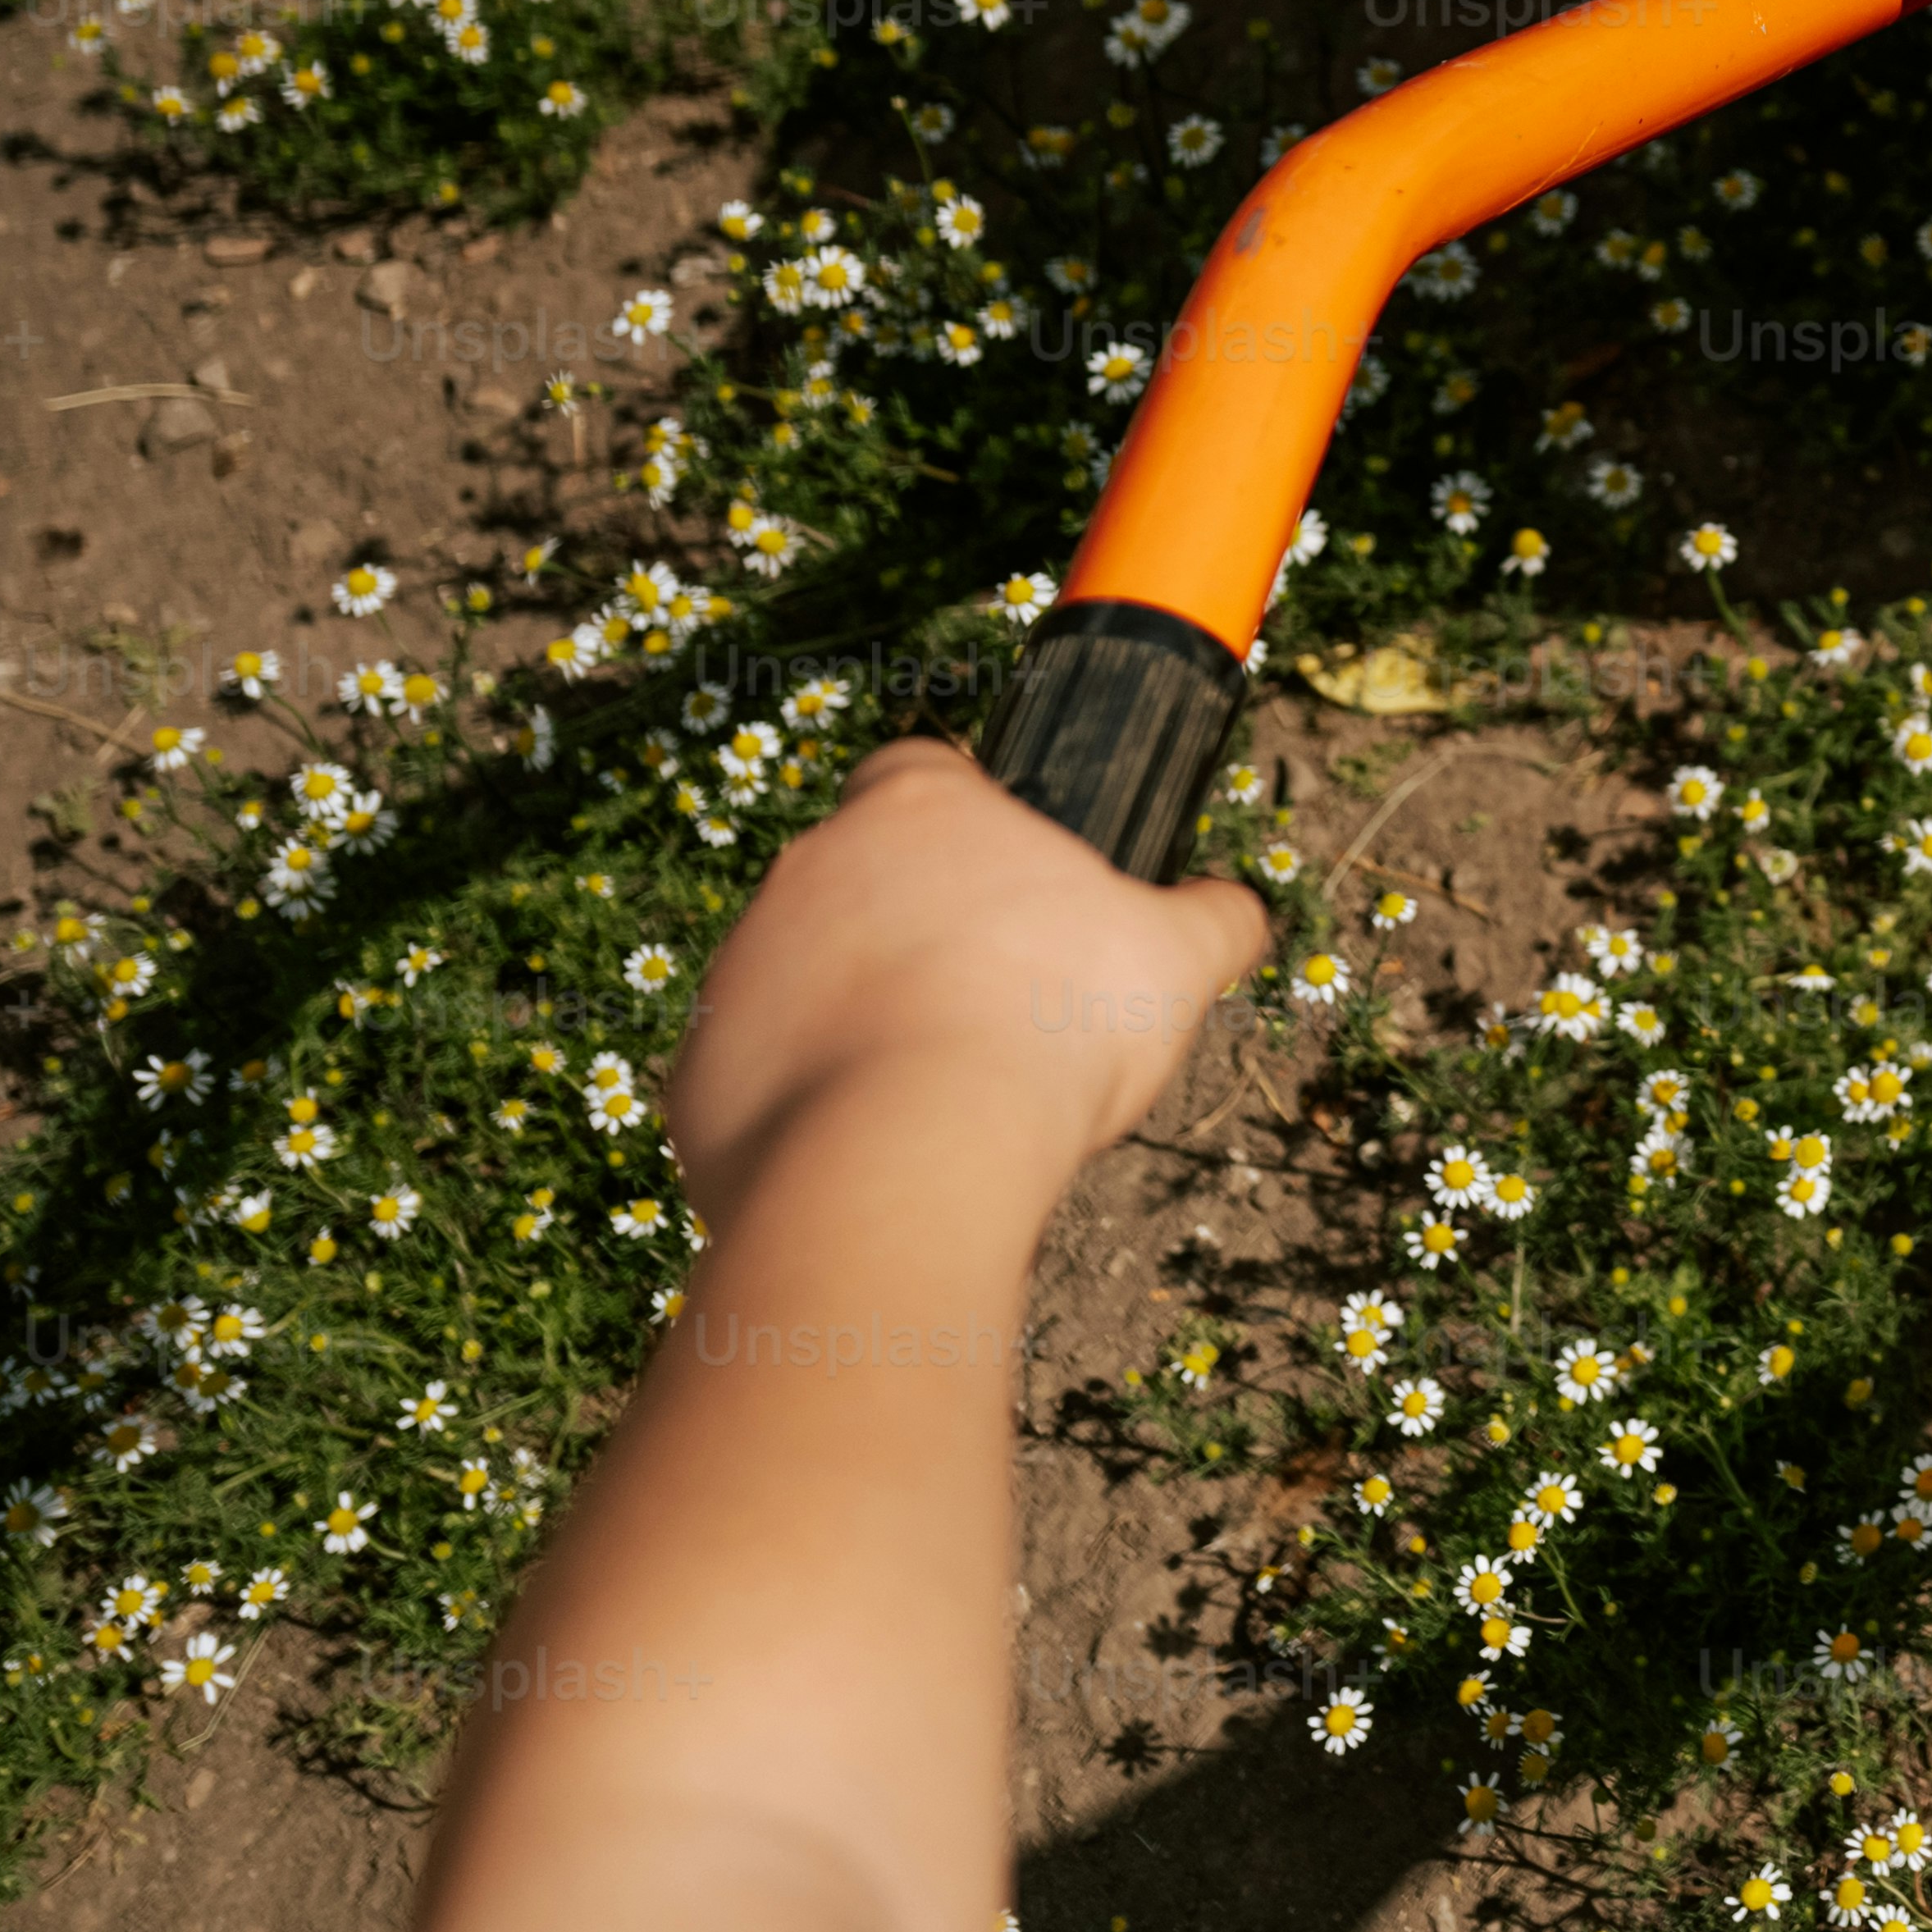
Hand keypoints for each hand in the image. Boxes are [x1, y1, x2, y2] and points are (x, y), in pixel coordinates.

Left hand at [663, 740, 1271, 1211]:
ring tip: (936, 1097)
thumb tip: (1236, 912)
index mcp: (914, 807)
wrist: (900, 1165)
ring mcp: (736, 965)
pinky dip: (806, 1104)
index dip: (967, 818)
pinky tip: (870, 1149)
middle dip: (915, 932)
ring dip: (856, 1017)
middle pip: (861, 878)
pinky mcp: (695, 1068)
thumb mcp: (1175, 961)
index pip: (922, 767)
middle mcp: (806, 866)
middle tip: (991, 1010)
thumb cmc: (1047, 1031)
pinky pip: (756, 1073)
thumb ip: (1212, 919)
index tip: (1011, 886)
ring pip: (802, 975)